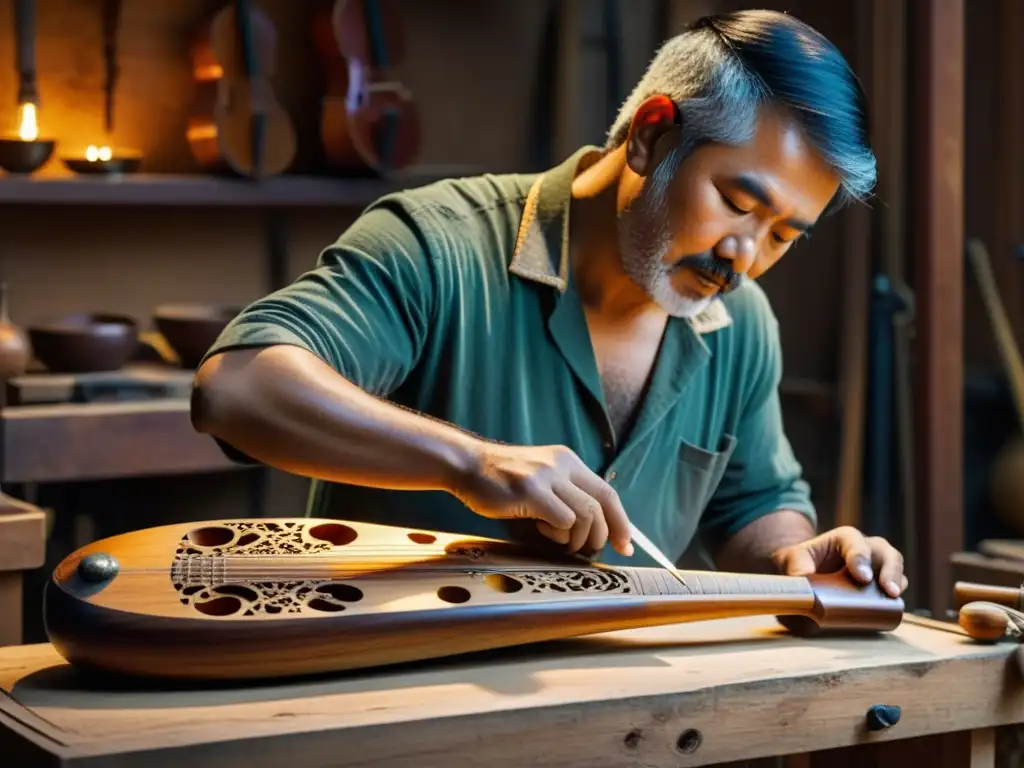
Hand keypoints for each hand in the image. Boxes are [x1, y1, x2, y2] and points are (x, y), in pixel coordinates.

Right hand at [452, 442, 633, 556]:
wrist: (466, 464)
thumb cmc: (500, 479)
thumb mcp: (540, 477)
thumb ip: (563, 493)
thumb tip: (591, 526)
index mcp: (568, 461)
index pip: (607, 491)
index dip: (620, 521)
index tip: (625, 545)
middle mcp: (562, 464)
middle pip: (604, 502)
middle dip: (607, 534)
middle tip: (593, 553)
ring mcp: (547, 476)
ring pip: (587, 513)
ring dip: (581, 538)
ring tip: (563, 544)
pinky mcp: (532, 491)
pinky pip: (564, 519)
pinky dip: (560, 533)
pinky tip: (542, 531)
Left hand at [771, 525, 906, 597]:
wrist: (805, 572)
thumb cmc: (802, 561)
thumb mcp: (794, 559)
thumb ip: (797, 567)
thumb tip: (803, 582)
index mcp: (844, 538)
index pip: (856, 543)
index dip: (861, 558)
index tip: (862, 577)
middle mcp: (866, 548)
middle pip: (885, 553)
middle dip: (889, 570)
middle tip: (888, 590)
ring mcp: (876, 565)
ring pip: (895, 567)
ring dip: (897, 582)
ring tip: (893, 598)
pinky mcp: (879, 583)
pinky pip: (895, 586)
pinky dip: (896, 595)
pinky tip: (893, 607)